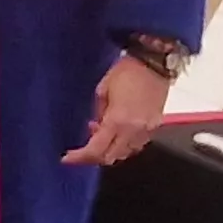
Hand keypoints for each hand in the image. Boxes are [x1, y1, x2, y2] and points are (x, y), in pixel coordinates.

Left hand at [64, 53, 169, 167]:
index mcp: (118, 121)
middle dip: (94, 157)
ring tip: (102, 133)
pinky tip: (118, 132)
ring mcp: (146, 131)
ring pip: (125, 154)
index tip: (67, 158)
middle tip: (83, 150)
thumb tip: (96, 128)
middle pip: (110, 158)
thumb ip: (98, 113)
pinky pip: (137, 145)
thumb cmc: (128, 71)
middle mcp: (133, 131)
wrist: (154, 63)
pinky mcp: (155, 127)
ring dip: (110, 150)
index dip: (79, 158)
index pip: (95, 150)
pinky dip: (124, 144)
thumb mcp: (102, 90)